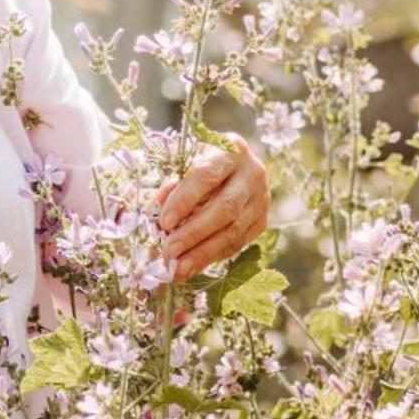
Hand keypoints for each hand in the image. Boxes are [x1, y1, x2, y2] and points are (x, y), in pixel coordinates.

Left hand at [155, 135, 268, 282]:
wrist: (235, 167)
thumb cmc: (201, 162)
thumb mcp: (185, 162)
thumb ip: (172, 183)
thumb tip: (156, 209)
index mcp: (230, 150)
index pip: (206, 176)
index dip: (185, 200)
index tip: (164, 222)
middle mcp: (252, 174)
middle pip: (225, 208)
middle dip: (194, 233)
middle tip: (169, 251)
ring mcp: (261, 199)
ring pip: (234, 231)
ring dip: (203, 252)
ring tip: (179, 267)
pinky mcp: (262, 221)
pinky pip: (238, 243)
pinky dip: (213, 256)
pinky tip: (193, 266)